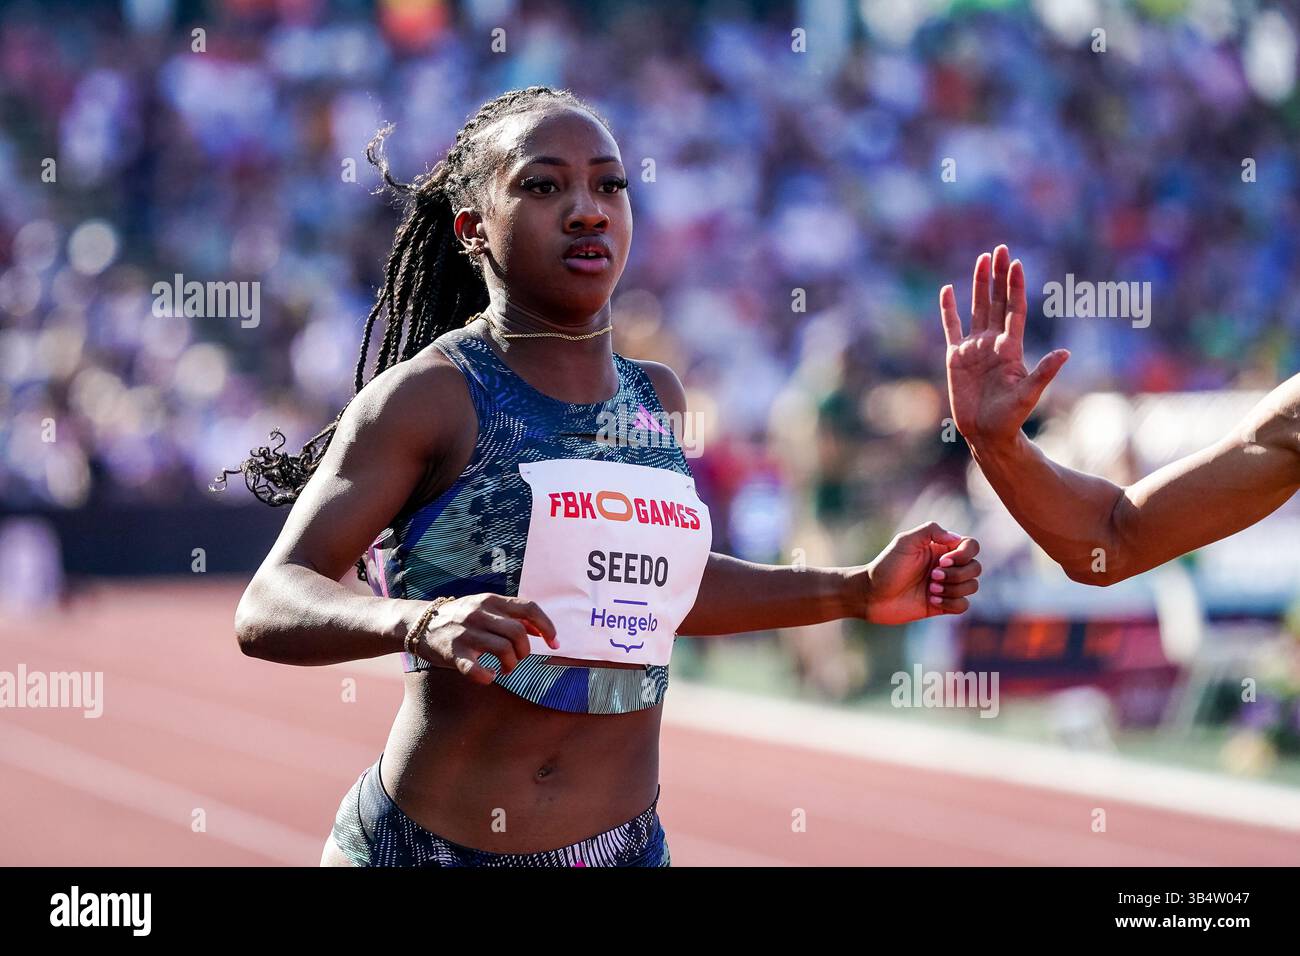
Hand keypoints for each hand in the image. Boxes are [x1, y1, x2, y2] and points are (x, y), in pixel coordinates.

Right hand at [411, 594, 557, 683]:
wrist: (418, 622)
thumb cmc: (460, 618)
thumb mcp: (485, 609)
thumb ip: (512, 616)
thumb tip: (541, 631)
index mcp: (491, 601)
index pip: (529, 608)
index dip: (547, 626)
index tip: (555, 643)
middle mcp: (479, 613)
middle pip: (519, 633)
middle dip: (525, 651)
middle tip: (518, 659)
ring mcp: (465, 632)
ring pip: (503, 650)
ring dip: (511, 664)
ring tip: (506, 669)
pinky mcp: (452, 652)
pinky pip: (475, 669)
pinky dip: (487, 676)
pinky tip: (489, 676)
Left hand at [855, 523, 980, 624]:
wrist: (872, 595)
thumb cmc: (886, 566)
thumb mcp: (905, 541)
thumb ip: (931, 531)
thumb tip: (956, 538)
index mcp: (941, 548)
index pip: (971, 546)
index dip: (964, 554)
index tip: (942, 560)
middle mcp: (947, 566)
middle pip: (976, 568)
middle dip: (957, 574)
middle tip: (931, 576)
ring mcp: (945, 586)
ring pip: (972, 586)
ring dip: (953, 588)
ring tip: (930, 589)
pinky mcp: (942, 605)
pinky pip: (963, 605)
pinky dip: (951, 602)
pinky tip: (932, 600)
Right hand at [940, 244, 1069, 445]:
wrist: (986, 433)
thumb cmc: (1011, 417)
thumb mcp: (1029, 394)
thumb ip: (1044, 372)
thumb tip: (1065, 353)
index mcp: (1011, 348)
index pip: (1014, 310)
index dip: (1015, 288)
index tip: (1017, 264)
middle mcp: (993, 342)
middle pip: (996, 302)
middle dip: (998, 276)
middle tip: (1000, 249)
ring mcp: (974, 348)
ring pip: (977, 309)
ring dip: (979, 284)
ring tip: (982, 259)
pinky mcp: (955, 357)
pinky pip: (951, 328)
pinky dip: (948, 310)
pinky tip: (948, 290)